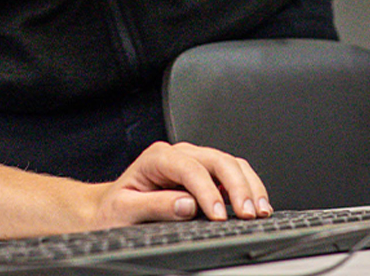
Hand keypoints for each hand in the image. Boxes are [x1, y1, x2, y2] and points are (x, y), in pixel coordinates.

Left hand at [91, 141, 272, 226]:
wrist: (110, 209)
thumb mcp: (125, 210)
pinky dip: (248, 188)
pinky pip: (233, 174)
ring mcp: (194, 162)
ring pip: (231, 164)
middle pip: (218, 160)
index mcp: (156, 158)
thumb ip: (155, 206)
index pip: (190, 169)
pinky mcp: (206, 175)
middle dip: (237, 187)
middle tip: (247, 214)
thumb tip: (187, 205)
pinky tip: (256, 205)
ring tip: (259, 211)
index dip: (208, 191)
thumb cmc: (115, 209)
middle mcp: (178, 155)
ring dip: (249, 186)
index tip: (217, 215)